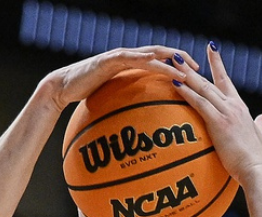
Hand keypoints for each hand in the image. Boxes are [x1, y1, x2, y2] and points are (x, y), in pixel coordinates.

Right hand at [41, 46, 196, 109]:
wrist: (62, 88)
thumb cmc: (83, 95)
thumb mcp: (109, 98)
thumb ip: (124, 100)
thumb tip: (135, 117)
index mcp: (131, 63)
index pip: (160, 60)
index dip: (178, 64)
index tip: (195, 73)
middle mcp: (129, 56)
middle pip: (162, 53)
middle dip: (182, 58)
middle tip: (199, 69)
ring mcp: (120, 56)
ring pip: (152, 54)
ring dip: (171, 60)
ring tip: (186, 69)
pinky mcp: (111, 59)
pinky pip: (134, 58)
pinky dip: (149, 61)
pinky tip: (161, 66)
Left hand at [168, 43, 261, 180]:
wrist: (256, 167)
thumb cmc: (256, 157)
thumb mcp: (261, 136)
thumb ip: (261, 125)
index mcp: (239, 107)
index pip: (225, 80)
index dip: (217, 64)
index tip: (211, 48)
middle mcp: (232, 105)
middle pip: (209, 80)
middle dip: (191, 66)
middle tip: (176, 55)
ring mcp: (226, 112)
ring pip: (202, 88)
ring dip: (184, 74)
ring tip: (171, 62)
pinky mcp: (218, 122)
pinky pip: (199, 103)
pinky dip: (186, 92)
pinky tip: (174, 83)